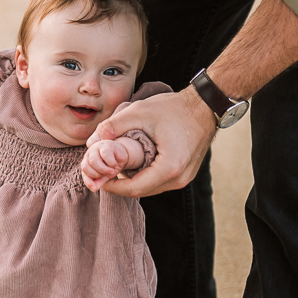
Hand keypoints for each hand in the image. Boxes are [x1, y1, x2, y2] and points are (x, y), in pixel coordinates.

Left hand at [86, 91, 216, 196]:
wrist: (205, 106)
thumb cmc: (175, 108)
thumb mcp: (140, 112)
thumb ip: (114, 125)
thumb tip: (92, 141)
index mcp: (170, 168)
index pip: (134, 189)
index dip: (113, 187)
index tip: (98, 179)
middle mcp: (179, 179)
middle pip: (142, 192)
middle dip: (120, 185)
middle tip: (103, 174)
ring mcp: (185, 178)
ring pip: (151, 188)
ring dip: (133, 182)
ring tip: (115, 169)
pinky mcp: (186, 174)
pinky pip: (160, 182)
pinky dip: (145, 177)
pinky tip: (134, 166)